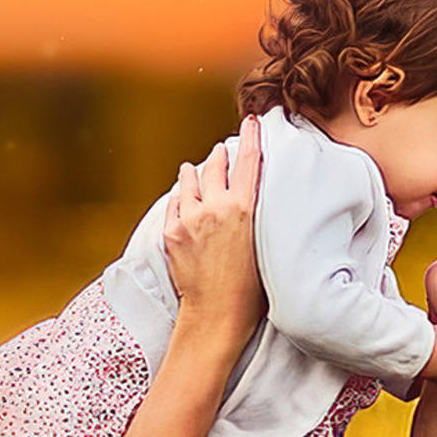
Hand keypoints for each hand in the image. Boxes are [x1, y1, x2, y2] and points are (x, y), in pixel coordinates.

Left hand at [163, 117, 264, 357]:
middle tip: (223, 153)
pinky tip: (185, 200)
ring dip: (196, 173)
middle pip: (216, 164)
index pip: (249, 161)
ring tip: (198, 173)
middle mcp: (215, 207)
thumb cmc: (250, 289)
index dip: (252, 137)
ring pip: (189, 178)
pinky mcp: (172, 232)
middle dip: (220, 156)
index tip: (252, 121)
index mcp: (244, 209)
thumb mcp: (264, 244)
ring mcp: (189, 219)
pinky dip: (181, 197)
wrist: (216, 315)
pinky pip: (174, 202)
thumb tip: (249, 196)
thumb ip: (254, 214)